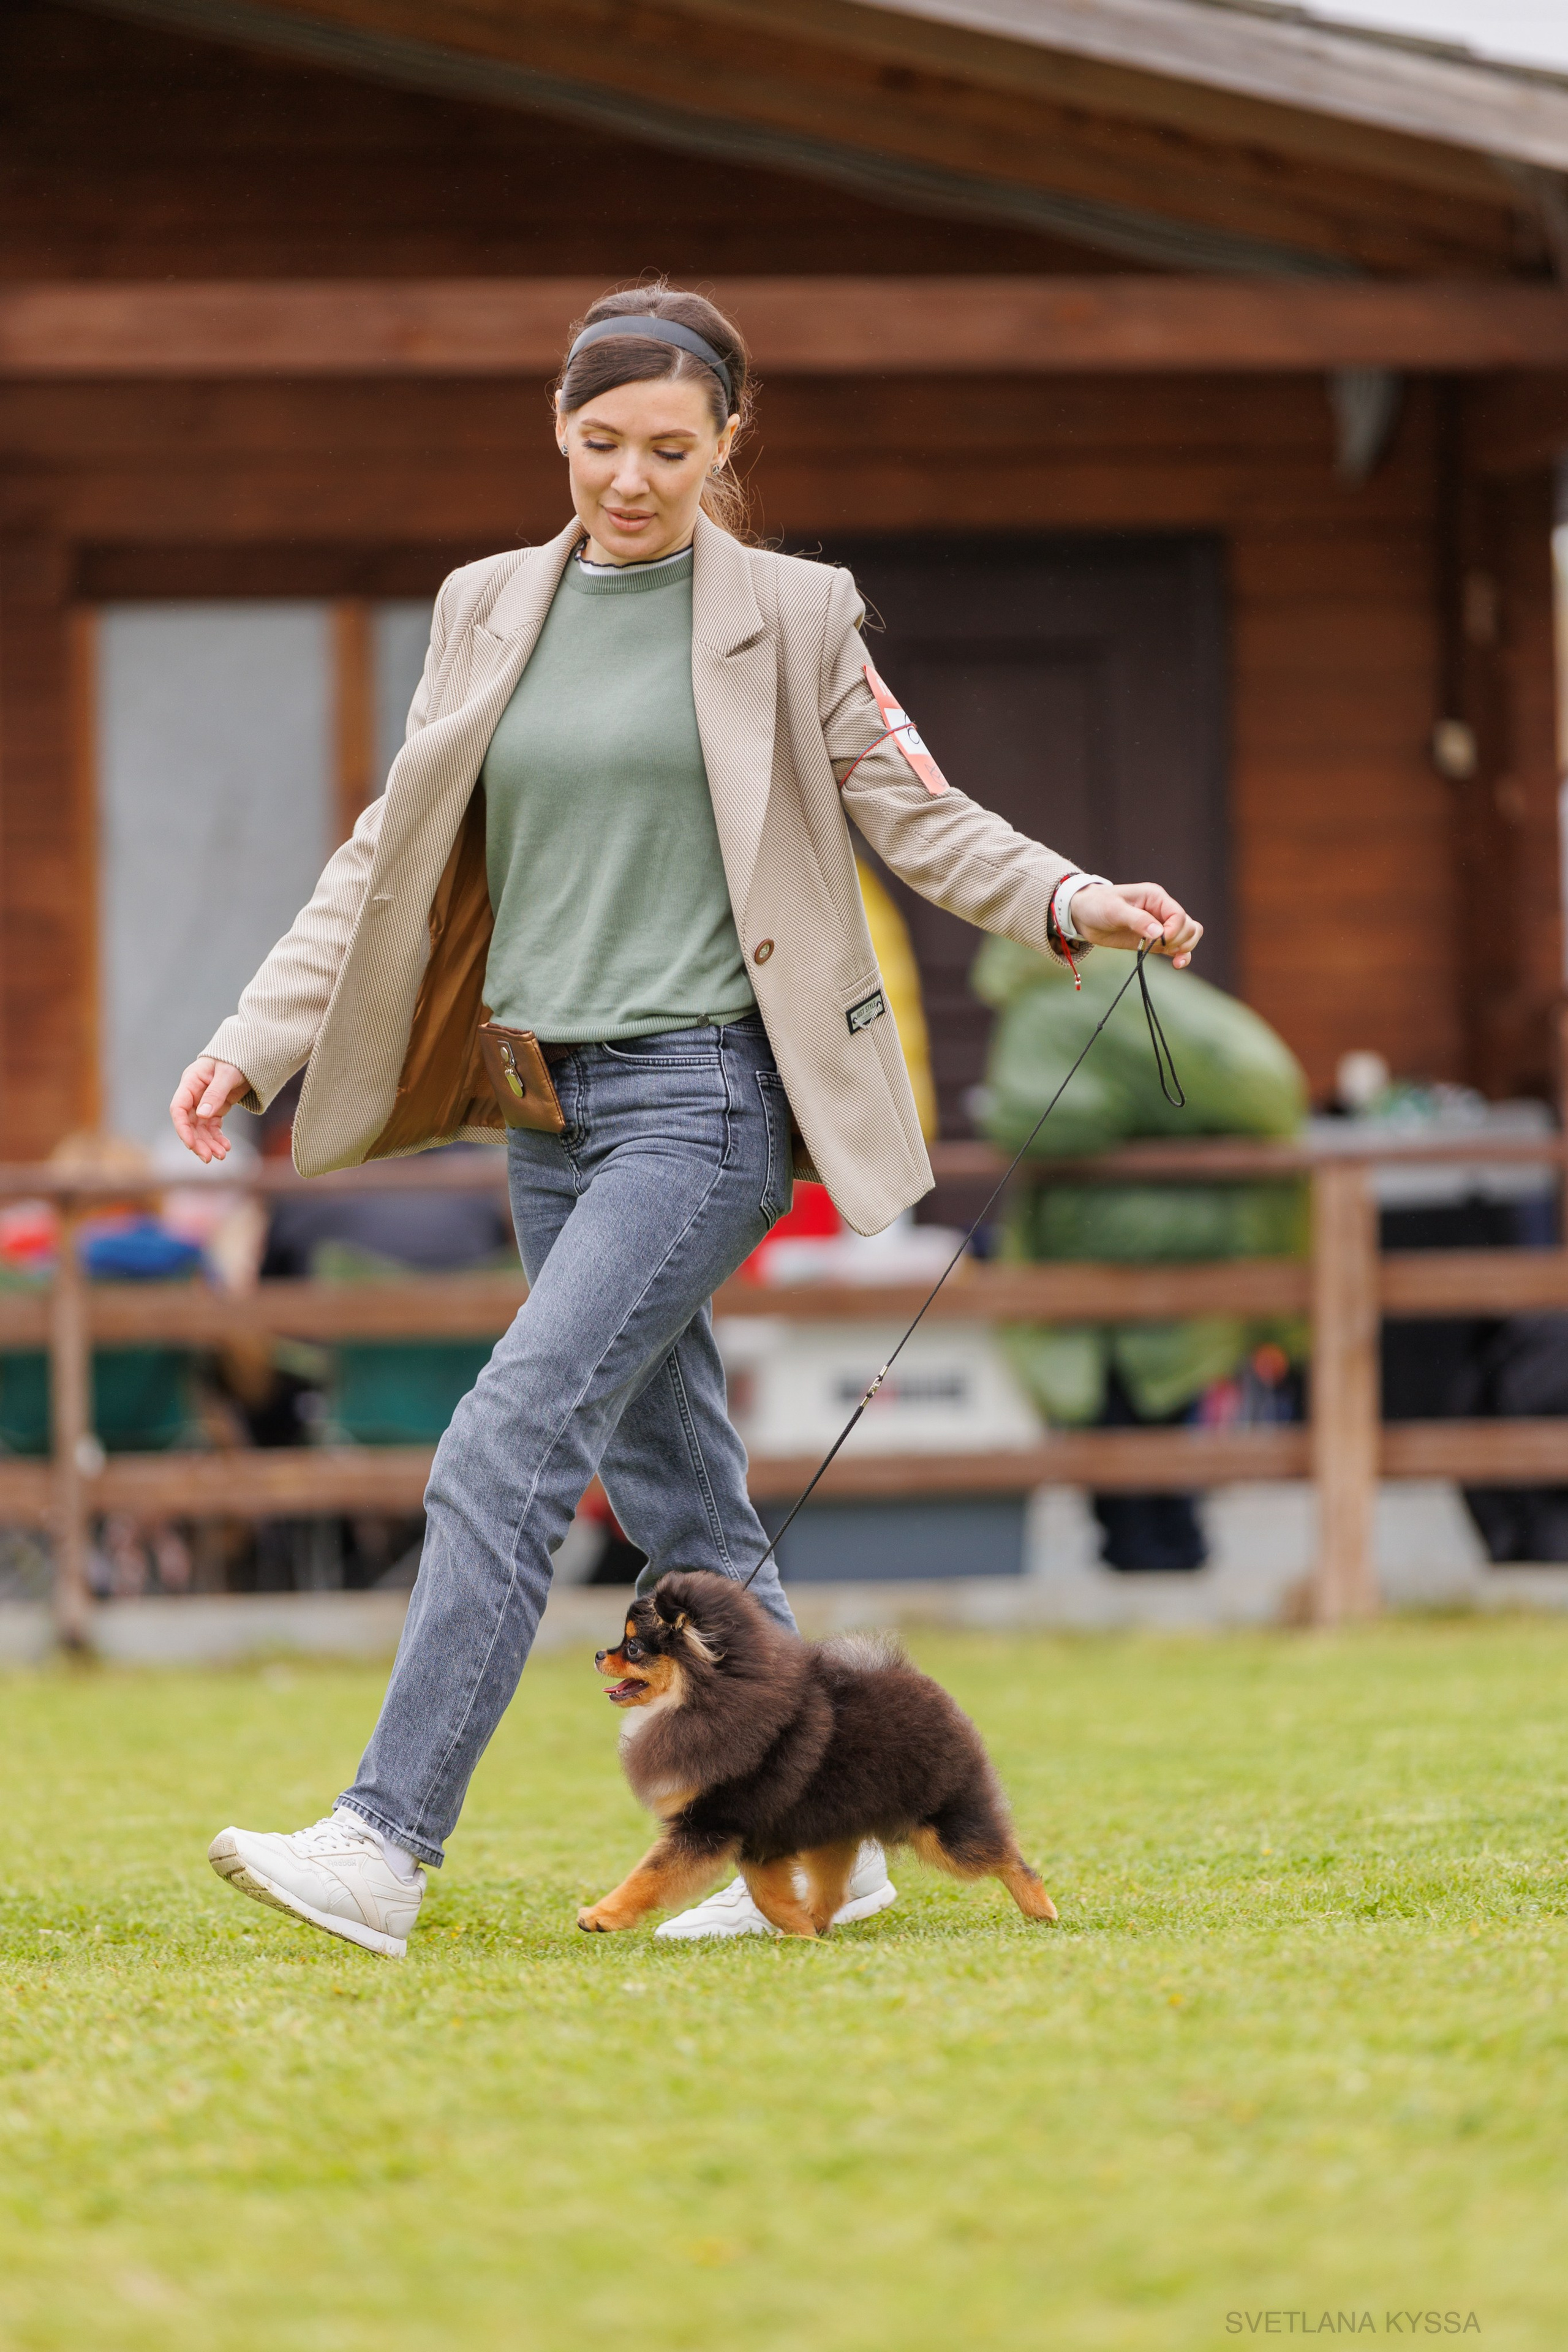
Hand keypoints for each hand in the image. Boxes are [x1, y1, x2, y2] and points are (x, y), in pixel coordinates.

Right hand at [170, 1057, 248, 1162]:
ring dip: (209, 1143)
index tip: (191, 1145)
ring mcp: (203, 1102)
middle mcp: (193, 1094)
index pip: (179, 1109)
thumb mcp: (227, 1074)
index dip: (183, 1128)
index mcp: (190, 1083)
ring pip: (201, 1128)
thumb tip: (203, 1115)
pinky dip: (218, 1137)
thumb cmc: (235, 1058)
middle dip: (198, 1142)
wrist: (248, 1054)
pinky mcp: (215, 1107)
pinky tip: (226, 1146)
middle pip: (190, 1123)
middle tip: (209, 1158)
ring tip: (221, 1155)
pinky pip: (213, 1126)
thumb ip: (215, 1093)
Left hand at [1070, 882, 1201, 970]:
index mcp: (1156, 897)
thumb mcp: (1114, 910)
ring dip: (1184, 948)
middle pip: (1189, 926)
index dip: (1174, 930)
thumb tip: (1159, 934)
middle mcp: (1162, 911)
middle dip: (1178, 940)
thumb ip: (1138, 920)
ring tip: (1172, 958)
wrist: (1083, 915)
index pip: (1178, 915)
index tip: (1159, 941)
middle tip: (1157, 947)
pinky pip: (1176, 949)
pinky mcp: (1154, 942)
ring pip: (1188, 937)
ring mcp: (1160, 927)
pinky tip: (1177, 964)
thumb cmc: (1097, 905)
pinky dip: (1181, 956)